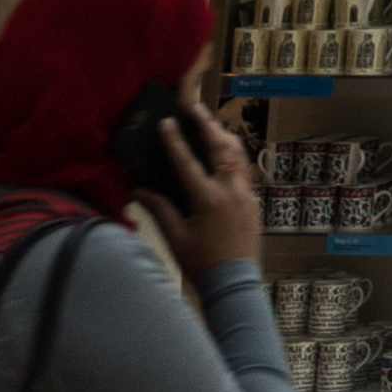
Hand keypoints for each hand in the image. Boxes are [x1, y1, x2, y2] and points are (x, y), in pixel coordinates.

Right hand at [149, 101, 264, 281]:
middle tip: (195, 108)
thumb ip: (159, 210)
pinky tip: (223, 155)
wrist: (234, 282)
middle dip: (207, 125)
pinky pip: (243, 170)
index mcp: (208, 200)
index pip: (188, 163)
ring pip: (238, 155)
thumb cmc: (201, 263)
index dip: (175, 141)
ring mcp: (246, 194)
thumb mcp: (175, 238)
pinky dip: (232, 156)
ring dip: (223, 137)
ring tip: (210, 124)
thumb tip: (138, 190)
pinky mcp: (253, 201)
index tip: (166, 121)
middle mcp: (231, 191)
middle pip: (221, 148)